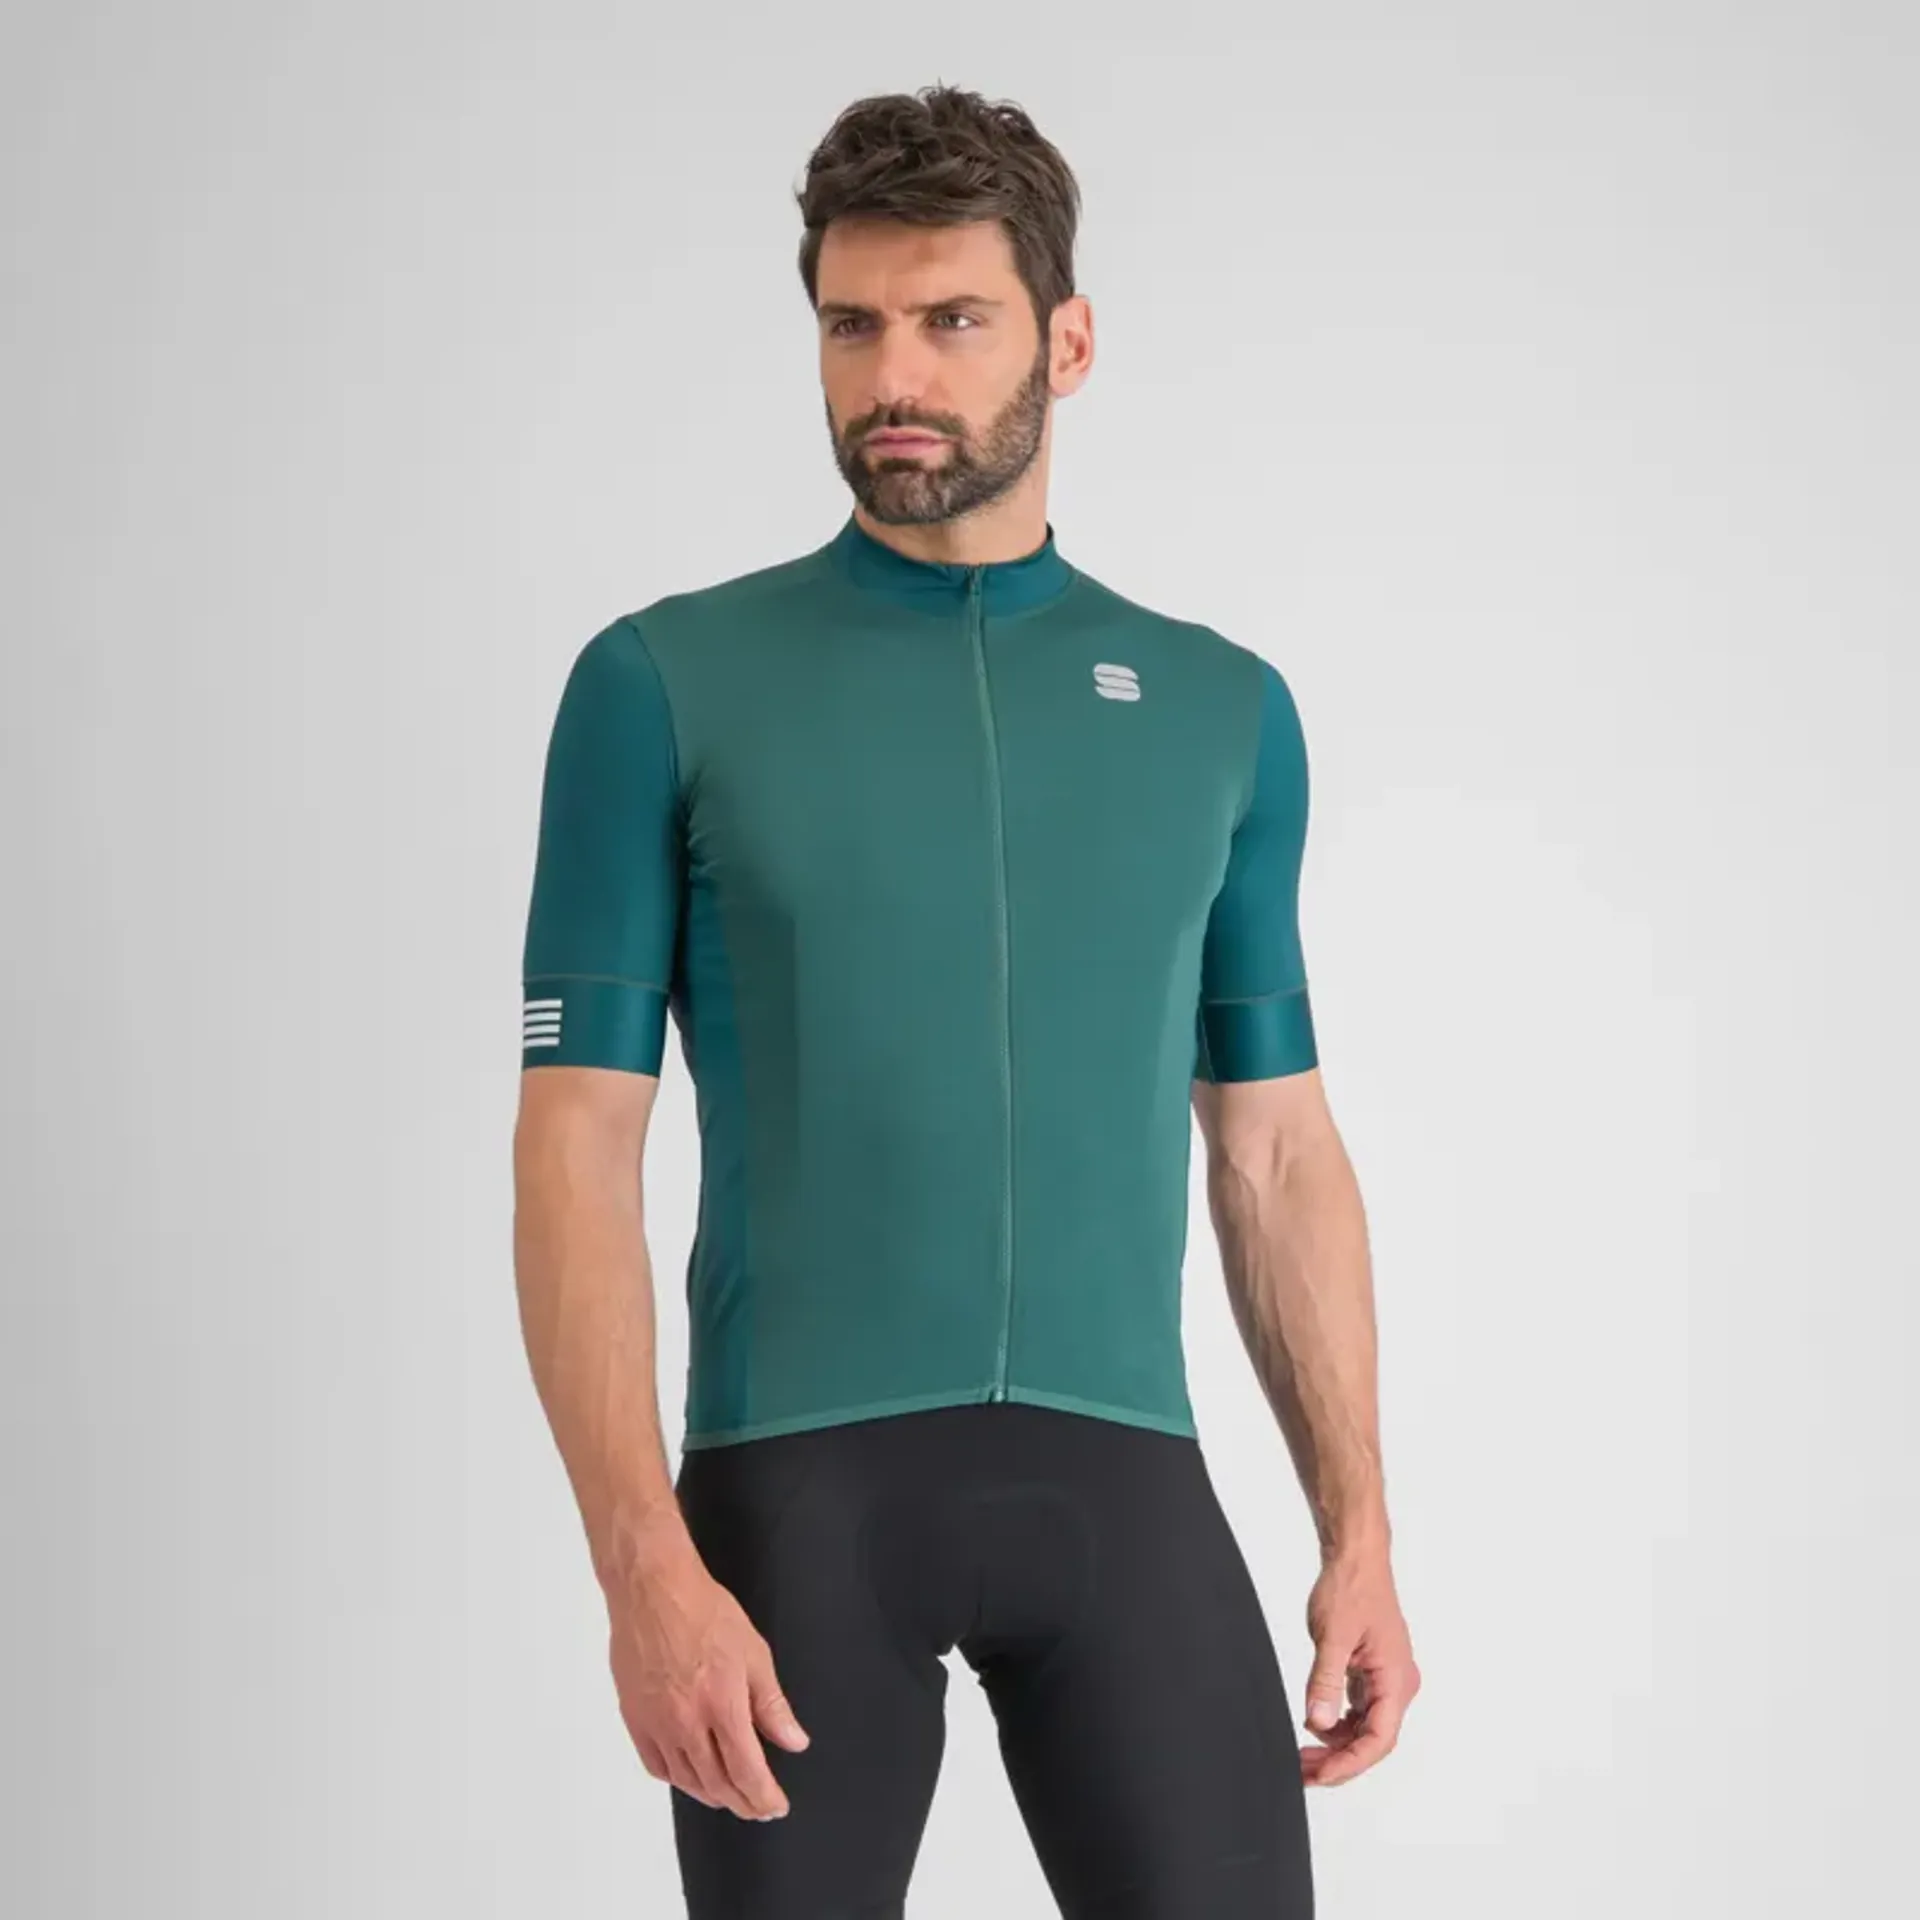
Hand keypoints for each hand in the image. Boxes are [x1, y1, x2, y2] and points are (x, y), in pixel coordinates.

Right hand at [606, 1537, 810, 1819]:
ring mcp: (657, 1724)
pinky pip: (656, 1765)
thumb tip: (794, 1742)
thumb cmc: (705, 1611)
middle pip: (717, 1784)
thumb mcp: (754, 1652)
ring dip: (712, 1795)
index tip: (776, 1806)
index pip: (747, 1771)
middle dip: (742, 1802)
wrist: (652, 1590)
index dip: (764, 1797)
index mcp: (722, 1706)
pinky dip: (677, 1779)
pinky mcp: (634, 1719)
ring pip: (687, 1780)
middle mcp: (687, 1723)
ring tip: (730, 1797)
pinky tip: (690, 1776)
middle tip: (758, 1808)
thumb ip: (772, 1704)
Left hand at [1298, 1550, 1418, 1786]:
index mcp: (1396, 1680)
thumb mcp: (1332, 1636)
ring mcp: (1386, 1680)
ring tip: (1303, 1754)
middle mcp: (1397, 1685)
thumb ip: (1324, 1681)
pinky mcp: (1372, 1673)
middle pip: (1372, 1740)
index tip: (1319, 1775)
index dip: (1348, 1764)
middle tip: (1302, 1772)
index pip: (1378, 1740)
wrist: (1356, 1559)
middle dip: (1338, 1761)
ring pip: (1364, 1729)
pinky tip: (1315, 1725)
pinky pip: (1359, 1711)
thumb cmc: (1352, 1588)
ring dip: (1336, 1745)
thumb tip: (1317, 1722)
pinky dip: (1337, 1724)